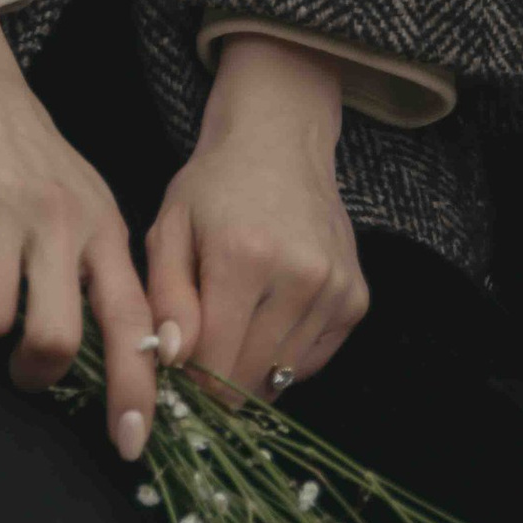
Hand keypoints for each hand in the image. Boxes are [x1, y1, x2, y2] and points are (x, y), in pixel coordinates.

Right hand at [0, 13, 158, 457]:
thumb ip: (97, 275)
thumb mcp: (82, 207)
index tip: (130, 446)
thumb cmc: (27, 155)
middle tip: (18, 363)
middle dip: (31, 373)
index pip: (131, 321)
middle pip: (54, 340)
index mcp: (101, 228)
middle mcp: (59, 219)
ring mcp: (2, 204)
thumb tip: (121, 363)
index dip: (135, 389)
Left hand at [145, 32, 369, 402]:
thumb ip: (165, 299)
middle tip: (205, 339)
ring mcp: (335, 288)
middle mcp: (301, 276)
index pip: (214, 366)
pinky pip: (310, 362)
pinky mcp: (356, 298)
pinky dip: (285, 352)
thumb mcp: (169, 229)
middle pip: (248, 379)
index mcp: (245, 257)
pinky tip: (270, 311)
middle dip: (219, 375)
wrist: (280, 143)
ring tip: (238, 315)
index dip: (188, 375)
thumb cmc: (215, 188)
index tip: (180, 356)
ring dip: (252, 364)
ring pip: (281, 376)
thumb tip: (174, 359)